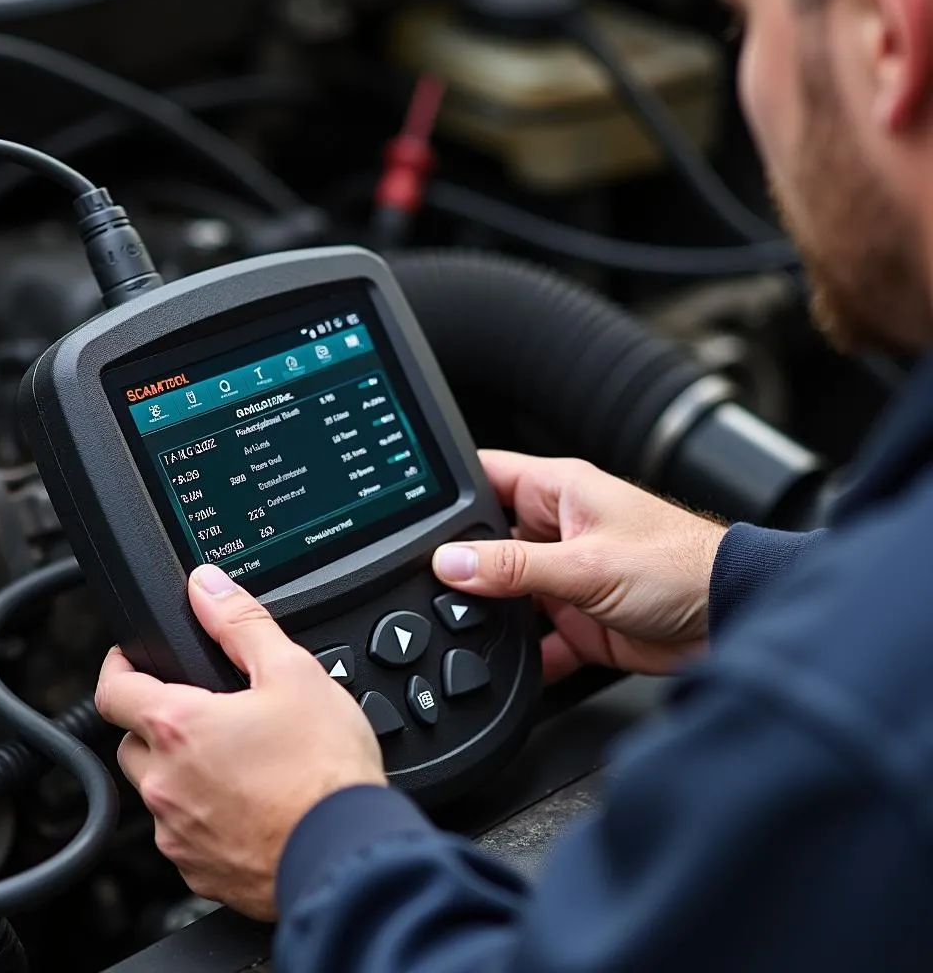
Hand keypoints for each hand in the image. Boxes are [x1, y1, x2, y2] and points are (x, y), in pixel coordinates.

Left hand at [94, 565, 385, 920]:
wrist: (347, 852)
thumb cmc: (324, 770)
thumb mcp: (293, 671)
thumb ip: (242, 622)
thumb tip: (208, 586)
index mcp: (178, 727)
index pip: (112, 689)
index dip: (119, 666)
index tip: (131, 659)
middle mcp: (165, 785)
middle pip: (133, 742)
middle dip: (157, 722)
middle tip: (204, 711)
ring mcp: (178, 835)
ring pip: (160, 791)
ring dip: (182, 771)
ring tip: (238, 760)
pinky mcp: (200, 872)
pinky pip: (185, 835)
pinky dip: (205, 815)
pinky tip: (250, 804)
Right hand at [434, 451, 726, 679]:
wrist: (732, 619)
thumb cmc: (680, 566)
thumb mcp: (585, 565)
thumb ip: (514, 566)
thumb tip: (452, 563)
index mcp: (559, 491)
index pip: (486, 477)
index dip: (447, 492)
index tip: (409, 516)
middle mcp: (558, 529)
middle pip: (488, 541)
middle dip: (462, 565)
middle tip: (432, 587)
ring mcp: (566, 575)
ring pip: (507, 592)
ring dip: (491, 612)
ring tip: (464, 627)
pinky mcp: (578, 619)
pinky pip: (535, 637)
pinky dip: (522, 653)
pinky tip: (506, 665)